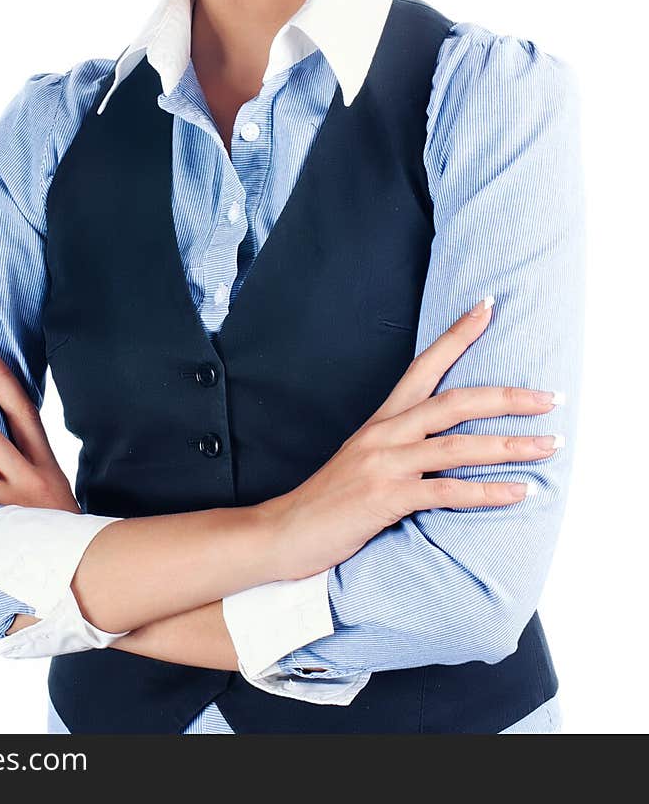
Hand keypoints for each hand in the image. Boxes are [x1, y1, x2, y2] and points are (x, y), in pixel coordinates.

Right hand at [264, 300, 562, 580]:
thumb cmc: (331, 499)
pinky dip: (488, 492)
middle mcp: (386, 432)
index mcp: (383, 418)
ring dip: (511, 445)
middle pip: (455, 401)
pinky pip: (447, 492)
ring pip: (459, 445)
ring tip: (550, 445)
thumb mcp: (367, 459)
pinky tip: (519, 492)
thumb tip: (448, 442)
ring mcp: (385, 464)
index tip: (488, 306)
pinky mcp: (386, 498)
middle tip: (551, 396)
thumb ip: (404, 446)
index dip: (458, 334)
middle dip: (509, 397)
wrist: (285, 531)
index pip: (425, 365)